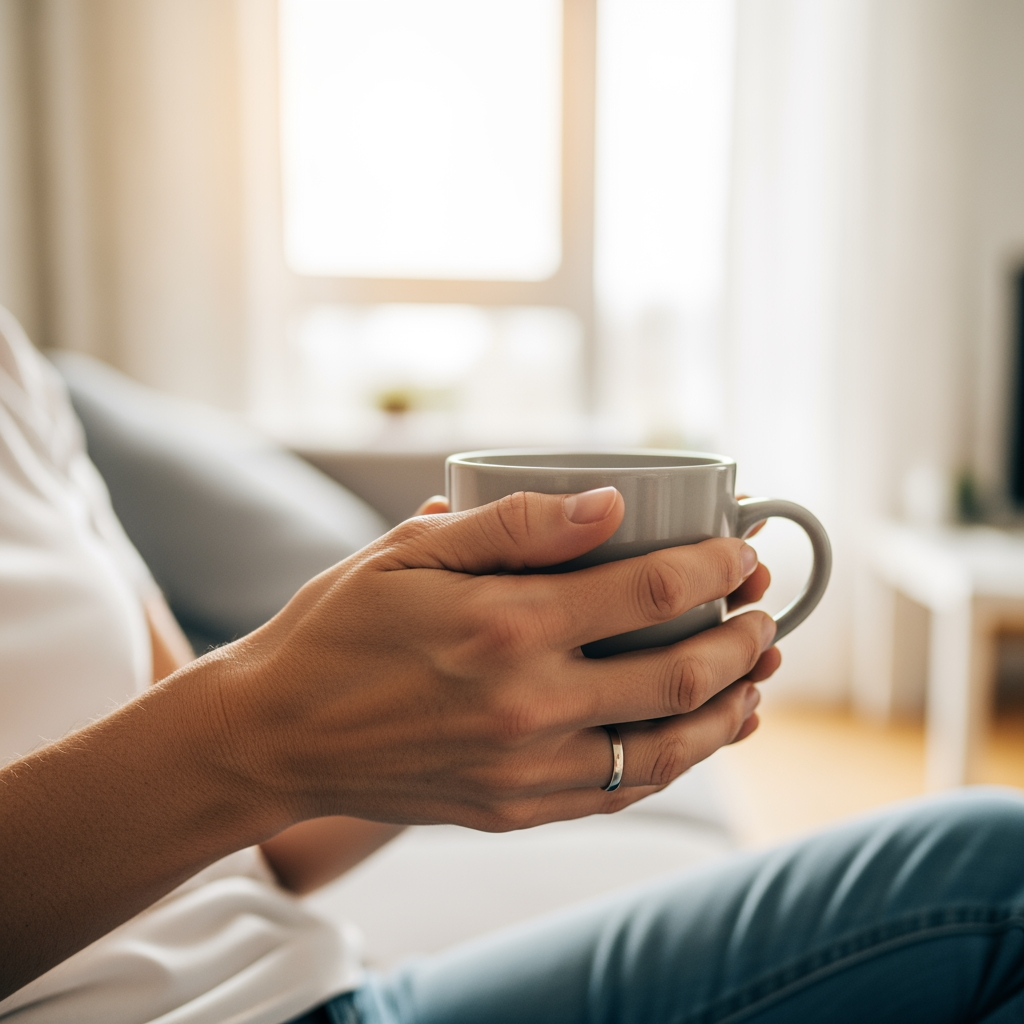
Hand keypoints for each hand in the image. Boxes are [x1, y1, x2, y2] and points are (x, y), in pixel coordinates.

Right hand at [209, 487, 779, 833]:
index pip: (649, 589)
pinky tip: (694, 735)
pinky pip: (620, 791)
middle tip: (765, 611)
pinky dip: (675, 761)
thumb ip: (514, 524)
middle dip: (744, 637)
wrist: (275, 737)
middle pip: (680, 673)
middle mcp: (527, 704)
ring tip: (758, 678)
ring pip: (668, 748)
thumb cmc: (338, 630)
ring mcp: (526, 769)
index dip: (714, 567)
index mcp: (504, 626)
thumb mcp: (408, 551)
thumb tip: (611, 504)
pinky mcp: (515, 809)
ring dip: (730, 708)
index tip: (742, 552)